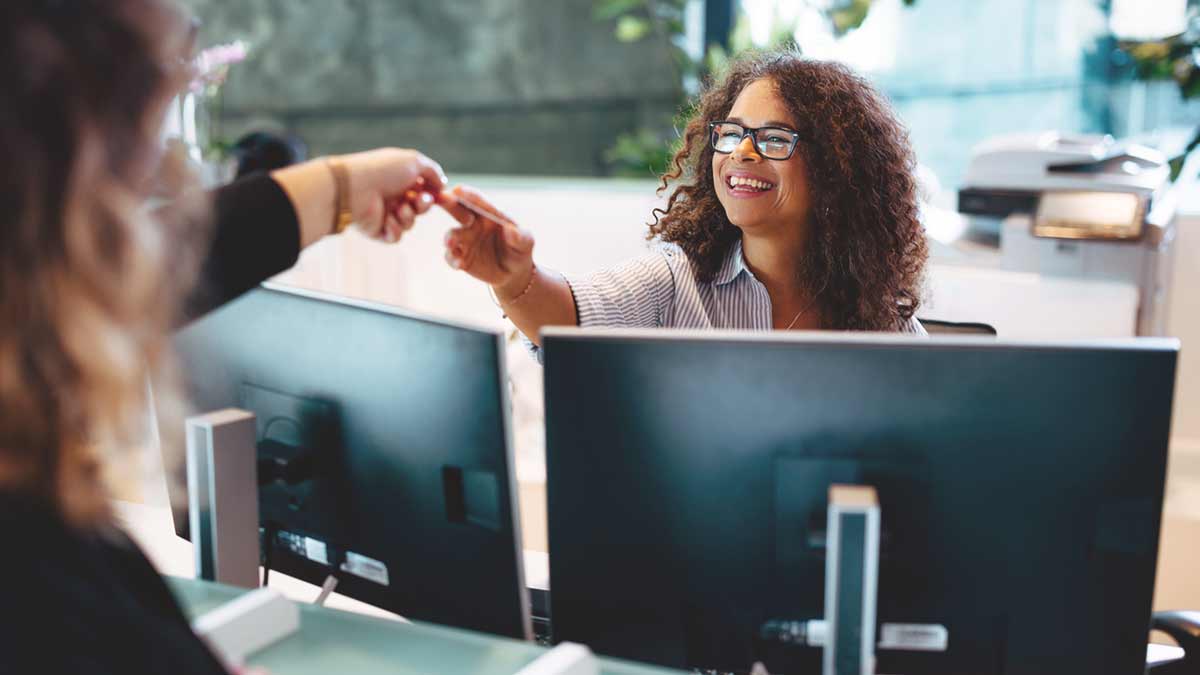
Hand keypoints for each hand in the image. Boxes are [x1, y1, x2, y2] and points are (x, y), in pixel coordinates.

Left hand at [339, 148, 446, 242]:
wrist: (354, 188)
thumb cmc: (383, 170)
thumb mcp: (414, 161)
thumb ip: (432, 171)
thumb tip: (442, 185)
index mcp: (400, 178)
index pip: (424, 189)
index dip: (436, 195)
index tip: (446, 198)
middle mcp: (393, 194)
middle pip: (420, 207)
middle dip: (423, 205)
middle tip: (419, 200)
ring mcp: (384, 212)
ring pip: (410, 222)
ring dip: (408, 216)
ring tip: (398, 209)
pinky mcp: (377, 229)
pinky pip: (396, 236)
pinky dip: (395, 229)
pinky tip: (387, 220)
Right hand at [438, 185, 535, 299]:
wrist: (514, 272)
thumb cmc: (520, 249)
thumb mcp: (526, 242)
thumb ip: (520, 236)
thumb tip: (512, 230)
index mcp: (488, 213)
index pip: (478, 201)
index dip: (468, 195)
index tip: (458, 189)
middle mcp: (472, 223)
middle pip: (457, 210)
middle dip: (447, 204)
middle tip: (441, 200)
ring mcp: (465, 240)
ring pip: (452, 234)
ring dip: (449, 237)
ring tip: (450, 242)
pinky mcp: (461, 257)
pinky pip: (452, 256)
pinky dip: (453, 259)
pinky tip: (459, 264)